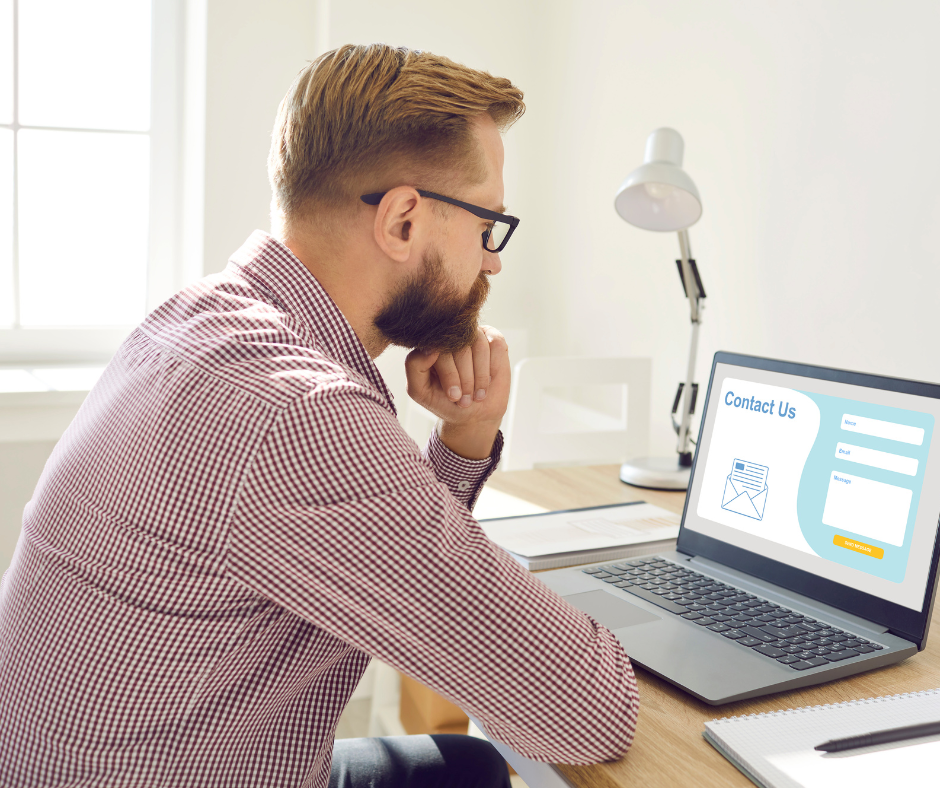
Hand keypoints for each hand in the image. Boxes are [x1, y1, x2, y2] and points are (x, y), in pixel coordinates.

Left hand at [405, 326, 509, 459]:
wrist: (474, 414)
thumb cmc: (444, 401)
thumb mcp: (420, 390)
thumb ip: (414, 366)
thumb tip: (430, 347)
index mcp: (430, 343)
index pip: (438, 346)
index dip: (449, 373)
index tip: (453, 396)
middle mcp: (451, 335)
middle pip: (460, 347)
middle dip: (465, 378)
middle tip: (465, 400)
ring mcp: (472, 334)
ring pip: (479, 345)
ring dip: (479, 375)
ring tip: (476, 395)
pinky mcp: (493, 338)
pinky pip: (495, 345)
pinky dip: (492, 367)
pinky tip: (488, 381)